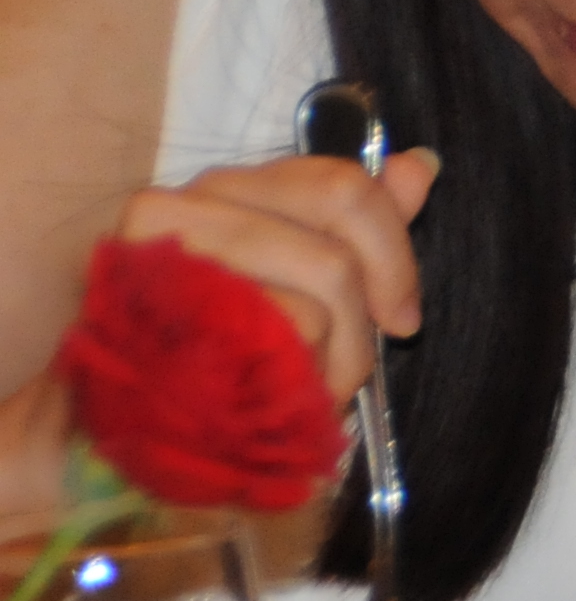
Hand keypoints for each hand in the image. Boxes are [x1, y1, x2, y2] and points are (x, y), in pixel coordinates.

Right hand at [112, 149, 440, 407]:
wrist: (131, 437)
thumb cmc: (225, 363)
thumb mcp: (302, 291)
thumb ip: (359, 224)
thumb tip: (419, 163)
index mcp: (225, 191)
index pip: (340, 182)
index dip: (393, 249)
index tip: (401, 316)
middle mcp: (187, 202)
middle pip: (341, 209)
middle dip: (371, 299)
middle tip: (361, 360)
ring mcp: (169, 247)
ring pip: (327, 266)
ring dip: (345, 348)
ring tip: (315, 389)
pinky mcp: (165, 301)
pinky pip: (295, 319)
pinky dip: (310, 369)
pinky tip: (284, 396)